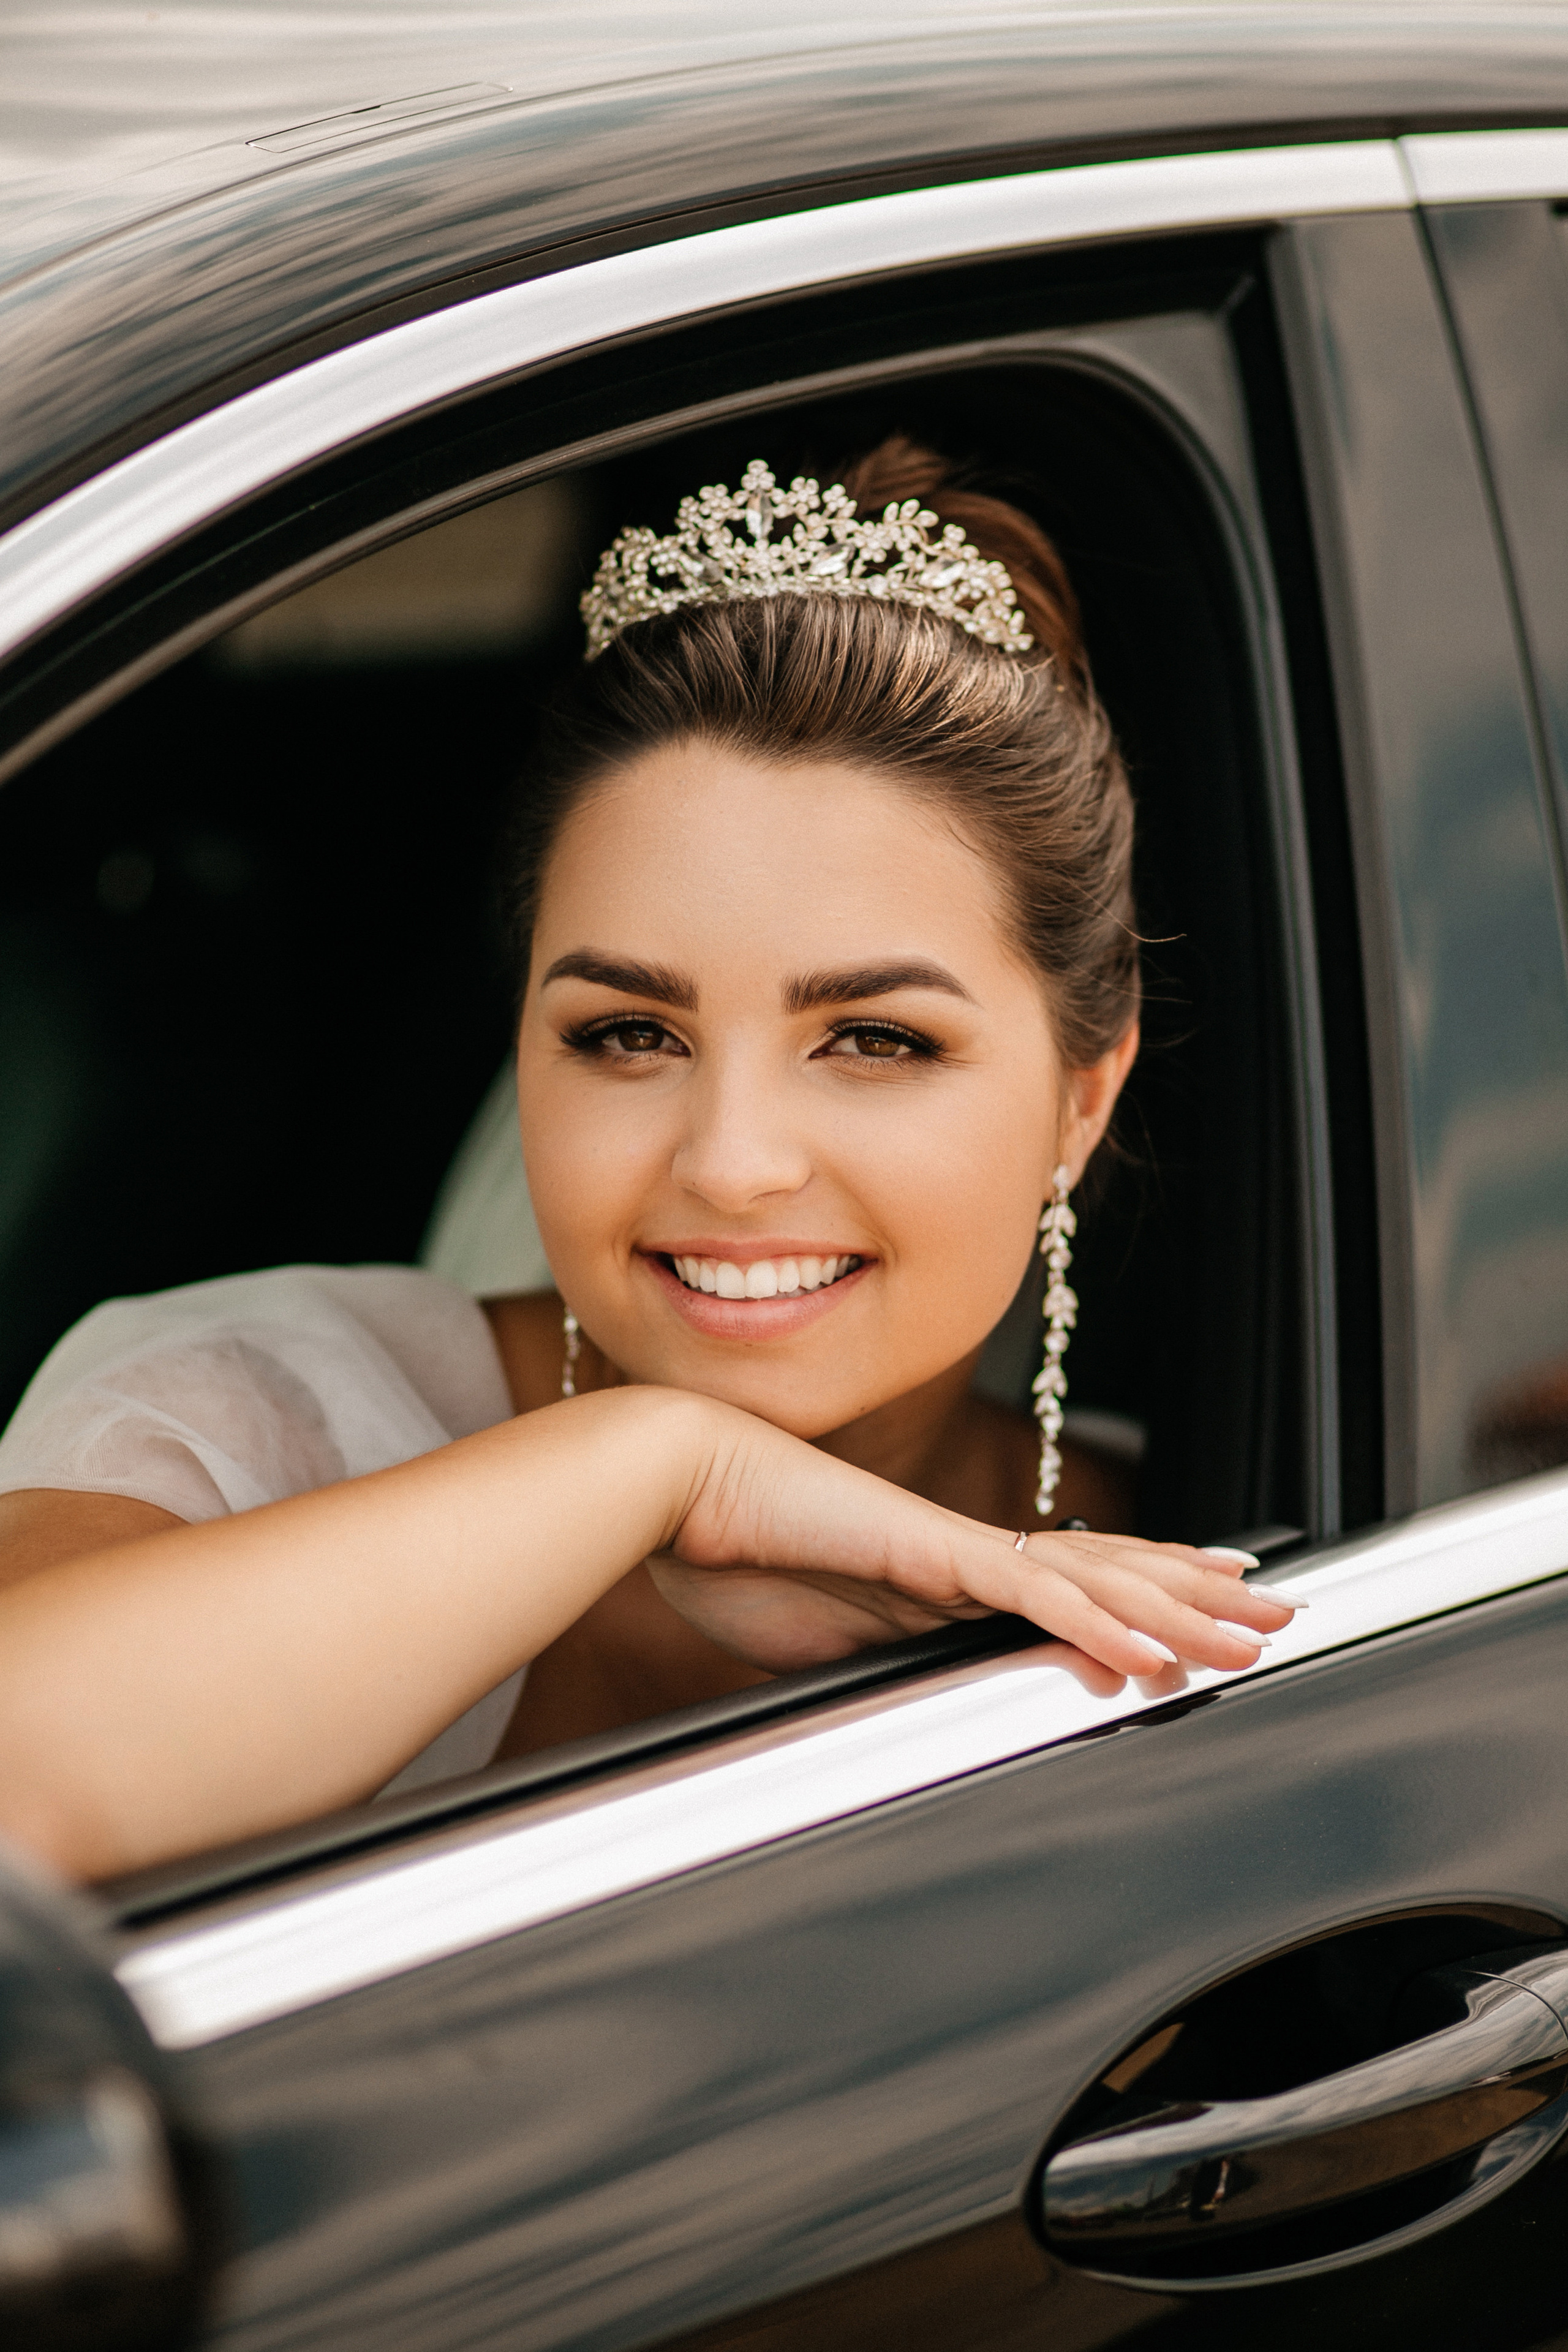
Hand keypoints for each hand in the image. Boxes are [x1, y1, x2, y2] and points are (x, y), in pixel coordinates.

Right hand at [662, 1403, 1295, 1676]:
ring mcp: (952, 1548)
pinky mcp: (927, 1554)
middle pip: (1107, 1571)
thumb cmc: (727, 1547)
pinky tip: (1146, 1650)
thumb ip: (873, 1655)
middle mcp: (963, 1550)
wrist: (677, 1483)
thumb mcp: (817, 1634)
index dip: (1142, 1589)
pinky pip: (1030, 1593)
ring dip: (1177, 1611)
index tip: (1207, 1600)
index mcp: (940, 1569)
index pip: (1068, 1577)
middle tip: (1279, 1611)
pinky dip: (1095, 1622)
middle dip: (1197, 1595)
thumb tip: (902, 1689)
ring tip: (1250, 1634)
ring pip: (1093, 1580)